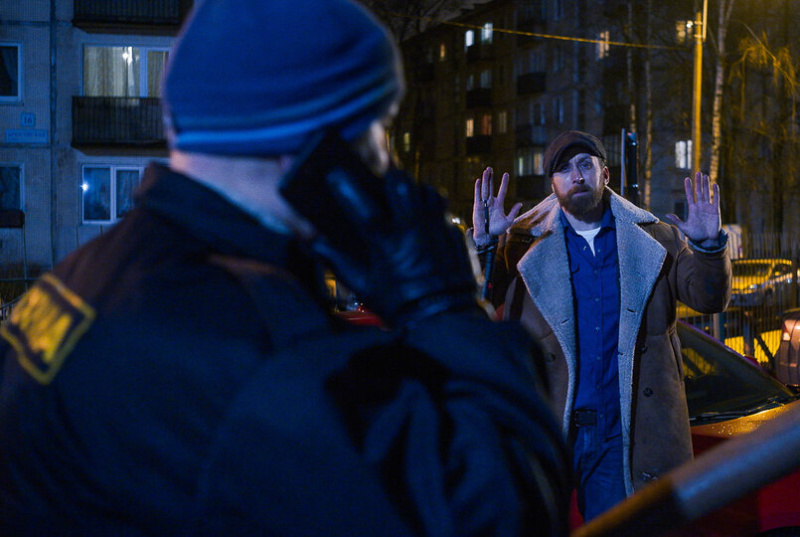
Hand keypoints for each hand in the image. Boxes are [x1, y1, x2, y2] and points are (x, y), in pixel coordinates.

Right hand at [306, 168, 479, 326]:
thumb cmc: (400, 305)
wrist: (444, 320)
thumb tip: (314, 243)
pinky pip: (443, 210)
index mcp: (386, 242)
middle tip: (382, 184)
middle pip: (401, 184)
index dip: (346, 186)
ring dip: (415, 190)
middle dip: (389, 178)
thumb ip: (337, 261)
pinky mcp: (454, 234)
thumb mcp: (363, 287)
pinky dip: (432, 210)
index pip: (362, 205)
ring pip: (428, 190)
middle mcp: (413, 229)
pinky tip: (425, 221)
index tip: (334, 173)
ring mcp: (437, 228)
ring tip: (407, 199)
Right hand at [472, 167, 521, 245]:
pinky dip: (477, 188)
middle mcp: (491, 202)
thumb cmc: (497, 230)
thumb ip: (513, 212)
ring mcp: (484, 203)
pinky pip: (477, 195)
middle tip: (490, 168)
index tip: (506, 174)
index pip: (502, 190)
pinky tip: (478, 180)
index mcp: (499, 204)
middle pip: (490, 187)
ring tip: (486, 171)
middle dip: (490, 178)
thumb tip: (520, 203)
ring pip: (484, 189)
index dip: (504, 182)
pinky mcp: (477, 206)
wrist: (487, 235)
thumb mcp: (508, 221)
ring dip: (485, 180)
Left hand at [664, 171, 720, 246]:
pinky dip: (715, 192)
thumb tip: (666, 215)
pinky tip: (714, 184)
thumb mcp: (684, 227)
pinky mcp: (715, 210)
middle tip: (698, 172)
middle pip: (699, 191)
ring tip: (705, 175)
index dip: (688, 187)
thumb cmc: (695, 235)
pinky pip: (716, 199)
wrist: (706, 241)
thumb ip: (677, 220)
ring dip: (706, 184)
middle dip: (698, 182)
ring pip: (707, 193)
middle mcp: (700, 206)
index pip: (690, 195)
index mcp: (692, 209)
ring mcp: (708, 207)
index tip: (687, 178)